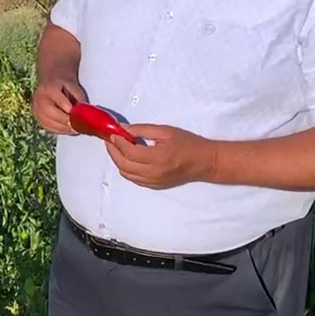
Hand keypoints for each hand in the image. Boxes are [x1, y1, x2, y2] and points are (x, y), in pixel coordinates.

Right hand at [31, 77, 87, 134]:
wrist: (52, 84)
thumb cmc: (65, 87)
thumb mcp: (74, 88)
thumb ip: (79, 99)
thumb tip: (84, 114)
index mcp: (49, 87)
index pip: (56, 98)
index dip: (66, 107)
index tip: (76, 115)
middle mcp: (39, 98)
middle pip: (49, 112)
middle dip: (64, 120)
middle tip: (77, 127)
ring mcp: (36, 109)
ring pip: (47, 122)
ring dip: (63, 128)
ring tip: (75, 130)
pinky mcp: (37, 118)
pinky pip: (48, 127)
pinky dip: (59, 130)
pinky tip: (68, 130)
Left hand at [103, 124, 217, 188]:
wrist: (205, 162)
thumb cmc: (188, 143)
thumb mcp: (165, 131)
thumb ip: (143, 130)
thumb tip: (124, 129)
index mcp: (157, 158)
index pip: (129, 152)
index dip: (117, 142)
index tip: (113, 133)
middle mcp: (154, 173)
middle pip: (124, 165)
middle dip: (113, 152)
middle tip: (110, 140)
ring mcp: (154, 182)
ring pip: (126, 174)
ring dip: (118, 161)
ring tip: (117, 148)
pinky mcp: (155, 186)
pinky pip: (134, 179)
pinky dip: (126, 169)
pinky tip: (127, 159)